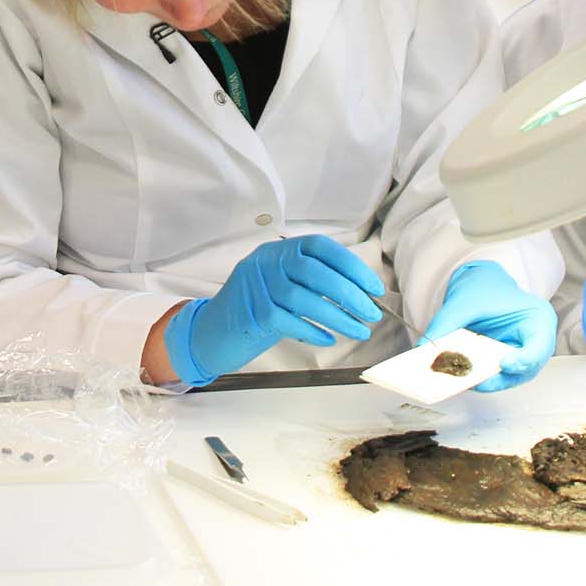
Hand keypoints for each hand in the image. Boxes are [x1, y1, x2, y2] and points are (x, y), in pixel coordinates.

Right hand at [163, 235, 383, 386]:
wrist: (210, 331)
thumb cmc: (257, 308)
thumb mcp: (283, 284)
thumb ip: (312, 280)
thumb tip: (360, 290)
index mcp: (279, 250)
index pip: (321, 247)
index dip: (352, 266)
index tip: (374, 287)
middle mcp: (266, 262)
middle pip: (315, 272)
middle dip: (350, 293)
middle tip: (372, 313)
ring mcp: (256, 287)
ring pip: (305, 298)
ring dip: (338, 316)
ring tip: (359, 330)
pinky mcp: (251, 314)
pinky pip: (289, 321)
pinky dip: (313, 330)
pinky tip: (329, 338)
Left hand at [422, 262, 556, 391]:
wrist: (483, 285)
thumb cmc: (485, 288)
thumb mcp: (464, 302)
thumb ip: (445, 324)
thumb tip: (427, 348)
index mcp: (537, 319)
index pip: (540, 347)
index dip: (524, 360)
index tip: (504, 364)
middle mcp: (533, 342)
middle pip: (524, 370)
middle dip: (498, 378)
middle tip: (475, 381)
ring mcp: (520, 356)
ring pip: (507, 378)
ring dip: (483, 381)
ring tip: (460, 380)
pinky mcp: (503, 364)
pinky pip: (492, 375)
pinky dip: (475, 377)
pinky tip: (457, 375)